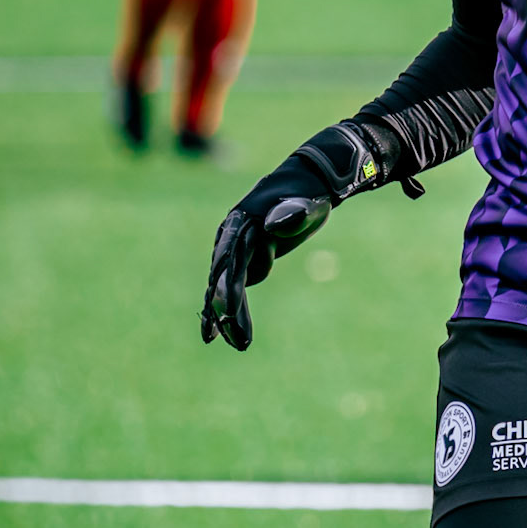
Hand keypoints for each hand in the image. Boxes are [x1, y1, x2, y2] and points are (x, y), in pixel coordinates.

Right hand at [200, 121, 384, 348]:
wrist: (308, 183)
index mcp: (241, 222)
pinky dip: (227, 308)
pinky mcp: (244, 258)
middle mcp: (230, 236)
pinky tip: (218, 333)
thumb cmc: (308, 195)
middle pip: (225, 277)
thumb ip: (290, 214)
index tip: (228, 311)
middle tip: (237, 338)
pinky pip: (233, 287)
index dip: (229, 286)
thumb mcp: (305, 204)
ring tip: (236, 343)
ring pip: (226, 286)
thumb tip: (275, 223)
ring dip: (227, 315)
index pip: (232, 259)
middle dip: (227, 309)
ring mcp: (234, 248)